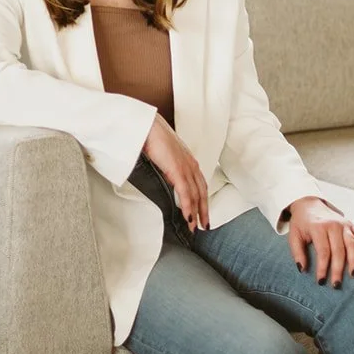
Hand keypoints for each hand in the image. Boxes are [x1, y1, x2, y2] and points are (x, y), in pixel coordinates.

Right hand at [142, 115, 209, 231]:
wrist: (148, 126)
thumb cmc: (153, 137)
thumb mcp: (165, 155)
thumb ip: (170, 166)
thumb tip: (167, 176)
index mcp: (189, 161)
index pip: (200, 185)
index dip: (202, 200)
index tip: (202, 212)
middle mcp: (191, 165)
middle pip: (202, 192)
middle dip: (204, 211)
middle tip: (204, 226)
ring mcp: (186, 168)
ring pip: (195, 195)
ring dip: (197, 213)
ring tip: (195, 227)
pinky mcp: (178, 170)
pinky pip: (185, 193)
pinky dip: (188, 207)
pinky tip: (188, 217)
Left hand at [287, 197, 353, 284]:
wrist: (309, 204)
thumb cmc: (301, 224)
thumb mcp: (293, 236)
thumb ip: (297, 253)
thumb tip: (303, 270)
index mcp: (318, 227)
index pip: (323, 251)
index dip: (323, 268)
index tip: (321, 282)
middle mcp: (333, 225)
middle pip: (339, 250)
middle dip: (338, 269)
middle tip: (336, 285)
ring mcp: (344, 224)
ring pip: (352, 244)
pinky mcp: (352, 225)